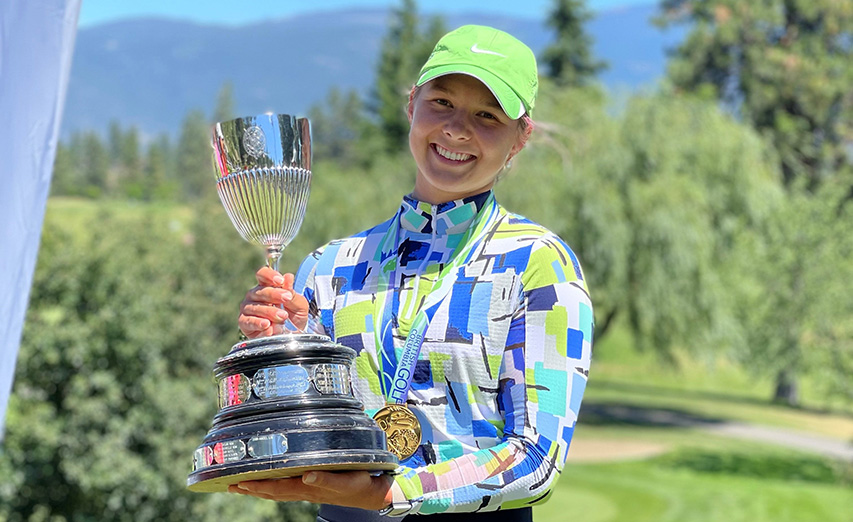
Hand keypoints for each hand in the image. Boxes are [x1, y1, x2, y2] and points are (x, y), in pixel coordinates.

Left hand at [228, 471, 392, 509]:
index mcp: (309, 487)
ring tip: (237, 486)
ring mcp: (305, 490)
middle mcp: (304, 490)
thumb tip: (307, 474)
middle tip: (230, 485)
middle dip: (251, 489)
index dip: (260, 485)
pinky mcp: (308, 488)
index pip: (279, 488)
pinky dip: (268, 487)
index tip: (242, 482)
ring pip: (275, 492)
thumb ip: (326, 478)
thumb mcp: (346, 480)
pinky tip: (261, 484)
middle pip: (272, 492)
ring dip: (256, 490)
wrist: (367, 493)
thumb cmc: (357, 483)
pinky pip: (283, 489)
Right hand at [238, 266, 309, 337]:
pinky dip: (258, 323)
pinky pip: (248, 321)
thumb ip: (292, 293)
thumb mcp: (299, 305)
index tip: (280, 281)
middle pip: (260, 290)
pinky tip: (267, 325)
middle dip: (274, 294)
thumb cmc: (293, 318)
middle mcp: (255, 296)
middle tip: (286, 299)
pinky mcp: (244, 323)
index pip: (262, 274)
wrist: (291, 337)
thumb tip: (288, 277)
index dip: (269, 275)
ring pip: (255, 306)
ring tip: (282, 316)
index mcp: (267, 287)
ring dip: (270, 311)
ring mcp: (248, 309)